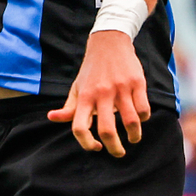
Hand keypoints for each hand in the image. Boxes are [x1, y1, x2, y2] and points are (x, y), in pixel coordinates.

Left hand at [49, 33, 150, 156]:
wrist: (108, 42)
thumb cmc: (91, 71)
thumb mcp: (77, 88)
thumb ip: (68, 107)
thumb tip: (52, 118)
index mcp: (84, 97)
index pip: (79, 127)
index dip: (86, 143)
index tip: (96, 148)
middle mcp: (101, 94)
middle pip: (107, 130)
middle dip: (114, 148)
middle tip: (118, 153)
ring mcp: (120, 88)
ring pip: (131, 122)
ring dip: (134, 136)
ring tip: (134, 139)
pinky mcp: (137, 83)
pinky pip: (143, 109)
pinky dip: (143, 119)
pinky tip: (140, 119)